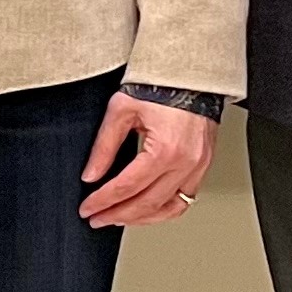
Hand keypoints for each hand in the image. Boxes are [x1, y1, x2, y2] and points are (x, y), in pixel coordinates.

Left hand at [79, 95, 216, 228]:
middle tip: (97, 219)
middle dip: (118, 215)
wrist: (190, 72)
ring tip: (119, 218)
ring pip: (169, 208)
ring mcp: (199, 166)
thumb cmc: (161, 84)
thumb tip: (91, 174)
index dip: (103, 201)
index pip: (127, 187)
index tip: (88, 208)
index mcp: (165, 149)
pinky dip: (164, 209)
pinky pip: (185, 199)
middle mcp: (186, 162)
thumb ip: (104, 146)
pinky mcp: (204, 165)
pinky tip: (147, 210)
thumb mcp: (121, 110)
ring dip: (141, 218)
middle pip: (147, 203)